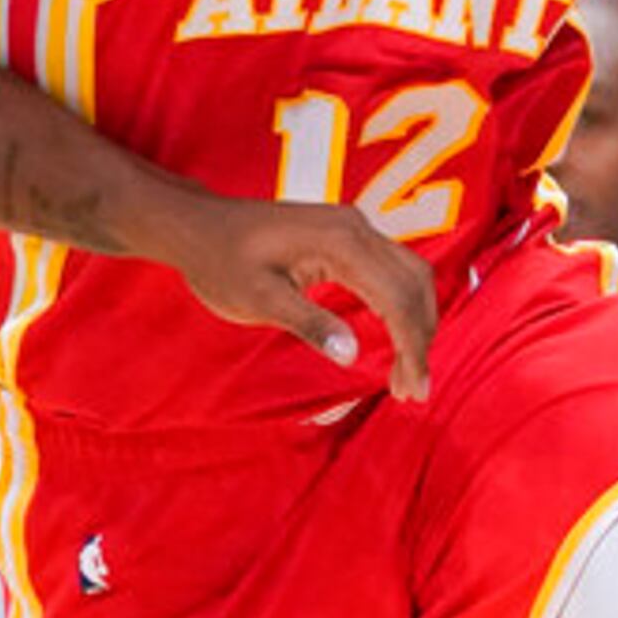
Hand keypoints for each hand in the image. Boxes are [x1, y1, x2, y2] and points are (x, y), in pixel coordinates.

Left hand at [140, 190, 438, 400]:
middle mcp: (355, 227)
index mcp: (340, 241)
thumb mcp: (258, 299)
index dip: (411, 347)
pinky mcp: (346, 237)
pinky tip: (395, 340)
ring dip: (416, 324)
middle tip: (411, 391)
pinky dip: (401, 307)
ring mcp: (353, 228)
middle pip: (414, 284)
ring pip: (409, 276)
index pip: (397, 297)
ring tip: (405, 375)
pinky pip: (390, 271)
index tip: (412, 390)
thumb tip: (352, 355)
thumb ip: (307, 323)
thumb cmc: (222, 262)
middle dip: (420, 339)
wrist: (198, 227)